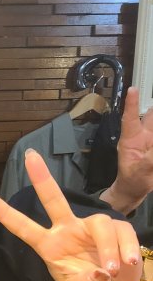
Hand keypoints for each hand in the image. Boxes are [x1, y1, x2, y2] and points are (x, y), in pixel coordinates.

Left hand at [0, 149, 142, 280]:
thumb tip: (100, 272)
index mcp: (48, 245)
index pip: (22, 227)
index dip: (4, 213)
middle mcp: (66, 229)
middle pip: (52, 200)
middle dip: (41, 178)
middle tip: (30, 156)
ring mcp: (90, 227)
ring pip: (100, 224)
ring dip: (108, 248)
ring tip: (113, 269)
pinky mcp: (116, 228)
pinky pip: (122, 233)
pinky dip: (126, 249)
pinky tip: (127, 264)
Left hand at [100, 86, 152, 213]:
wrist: (135, 191)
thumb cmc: (132, 181)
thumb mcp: (140, 171)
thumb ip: (151, 158)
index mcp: (130, 140)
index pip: (129, 118)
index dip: (131, 103)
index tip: (133, 89)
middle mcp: (142, 137)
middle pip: (150, 116)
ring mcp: (151, 141)